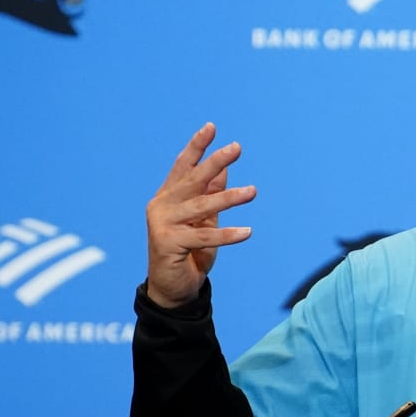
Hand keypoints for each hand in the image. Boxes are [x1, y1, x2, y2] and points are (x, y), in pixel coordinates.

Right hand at [145, 123, 256, 308]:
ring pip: (201, 207)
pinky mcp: (168, 244)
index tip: (212, 127)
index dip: (197, 146)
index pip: (183, 166)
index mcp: (168, 196)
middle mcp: (161, 206)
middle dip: (215, 162)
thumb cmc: (190, 251)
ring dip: (229, 198)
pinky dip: (227, 235)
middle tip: (237, 148)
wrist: (173, 289)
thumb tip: (225, 167)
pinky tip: (247, 232)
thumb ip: (211, 194)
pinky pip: (203, 237)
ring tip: (254, 191)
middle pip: (192, 180)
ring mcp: (162, 224)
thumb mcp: (204, 219)